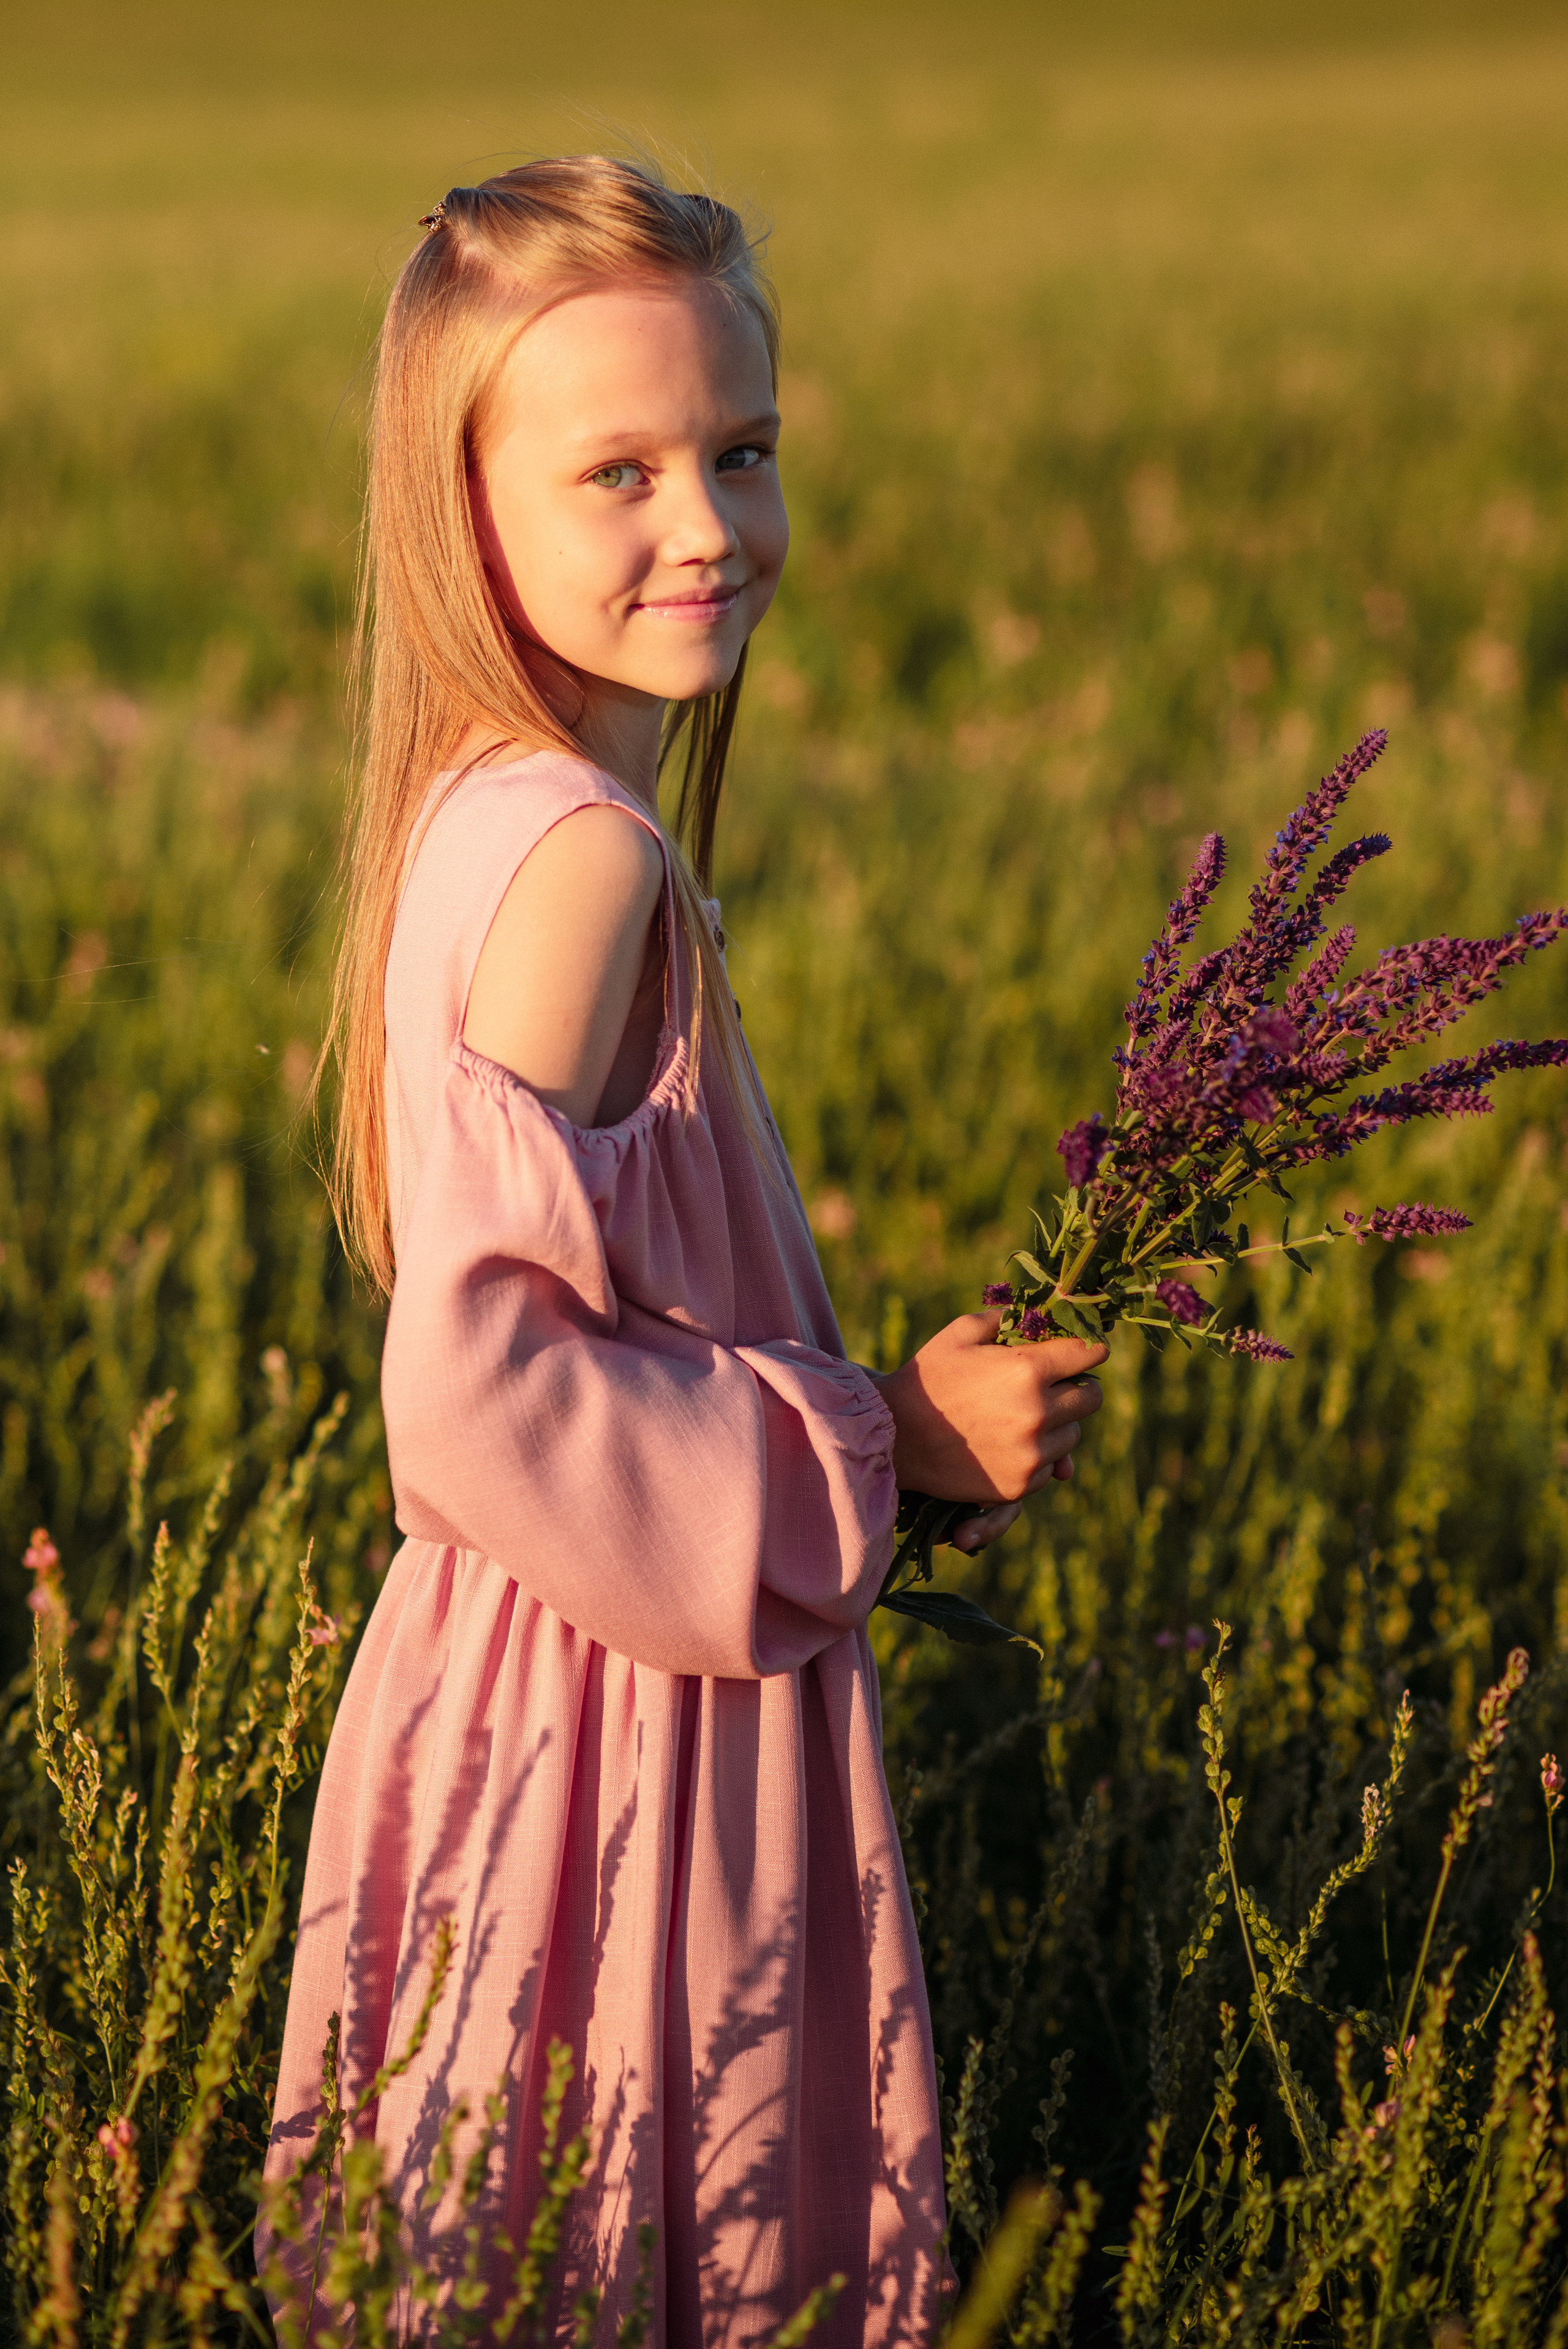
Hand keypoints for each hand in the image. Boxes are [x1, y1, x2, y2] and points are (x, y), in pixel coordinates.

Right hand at [870, 1313, 1107, 1543]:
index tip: (1088, 1350)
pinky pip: (1049, 1467)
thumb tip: (1041, 1316)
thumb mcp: (962, 1332)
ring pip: (1072, 1435)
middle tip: (1054, 1385)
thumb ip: (1006, 1319)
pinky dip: (1037, 1456)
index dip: (1091, 1348)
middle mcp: (1038, 1414)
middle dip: (1077, 1387)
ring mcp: (1031, 1454)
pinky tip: (1006, 1444)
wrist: (894, 1438)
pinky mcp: (1020, 1485)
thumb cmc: (928, 1377)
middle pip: (1092, 1398)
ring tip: (1020, 1416)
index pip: (1089, 1354)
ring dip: (1058, 1424)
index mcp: (1027, 1370)